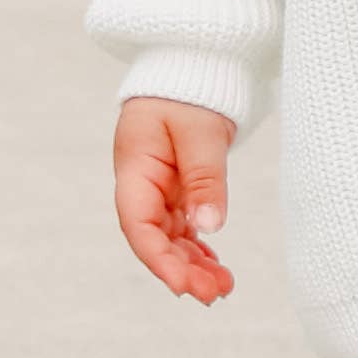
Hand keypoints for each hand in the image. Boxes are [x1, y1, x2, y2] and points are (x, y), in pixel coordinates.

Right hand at [113, 94, 235, 304]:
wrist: (193, 62)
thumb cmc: (191, 89)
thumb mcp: (200, 131)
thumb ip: (205, 178)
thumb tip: (209, 228)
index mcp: (134, 166)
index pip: (138, 224)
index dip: (158, 260)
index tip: (184, 287)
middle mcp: (141, 182)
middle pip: (154, 237)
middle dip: (181, 270)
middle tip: (215, 295)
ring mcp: (156, 186)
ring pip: (169, 236)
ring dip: (192, 264)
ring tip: (223, 288)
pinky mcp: (174, 186)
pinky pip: (182, 225)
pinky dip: (197, 248)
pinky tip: (216, 268)